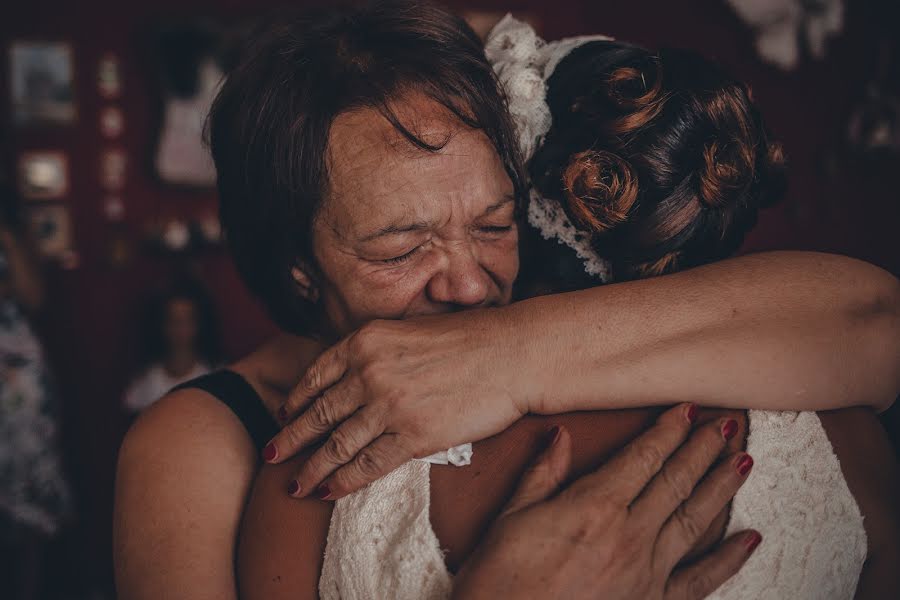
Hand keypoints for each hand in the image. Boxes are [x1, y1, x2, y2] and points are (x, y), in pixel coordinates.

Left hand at [263, 314, 528, 498]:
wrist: (510, 354)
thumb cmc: (471, 339)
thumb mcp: (409, 330)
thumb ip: (378, 352)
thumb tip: (357, 376)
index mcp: (365, 341)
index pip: (316, 375)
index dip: (296, 399)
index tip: (285, 413)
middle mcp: (369, 372)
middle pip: (317, 413)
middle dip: (291, 437)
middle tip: (272, 453)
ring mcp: (388, 406)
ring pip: (336, 445)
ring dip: (311, 468)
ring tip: (293, 485)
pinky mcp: (412, 436)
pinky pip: (368, 466)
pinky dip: (343, 482)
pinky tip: (328, 492)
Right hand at [452, 404, 759, 599]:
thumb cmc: (501, 580)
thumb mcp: (512, 517)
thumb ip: (542, 473)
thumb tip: (561, 435)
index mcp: (594, 506)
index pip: (643, 456)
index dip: (669, 429)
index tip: (687, 409)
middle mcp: (629, 535)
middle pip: (677, 480)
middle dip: (705, 447)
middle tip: (728, 423)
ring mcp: (647, 572)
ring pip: (695, 519)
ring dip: (722, 486)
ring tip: (744, 461)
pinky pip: (701, 579)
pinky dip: (729, 559)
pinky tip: (750, 539)